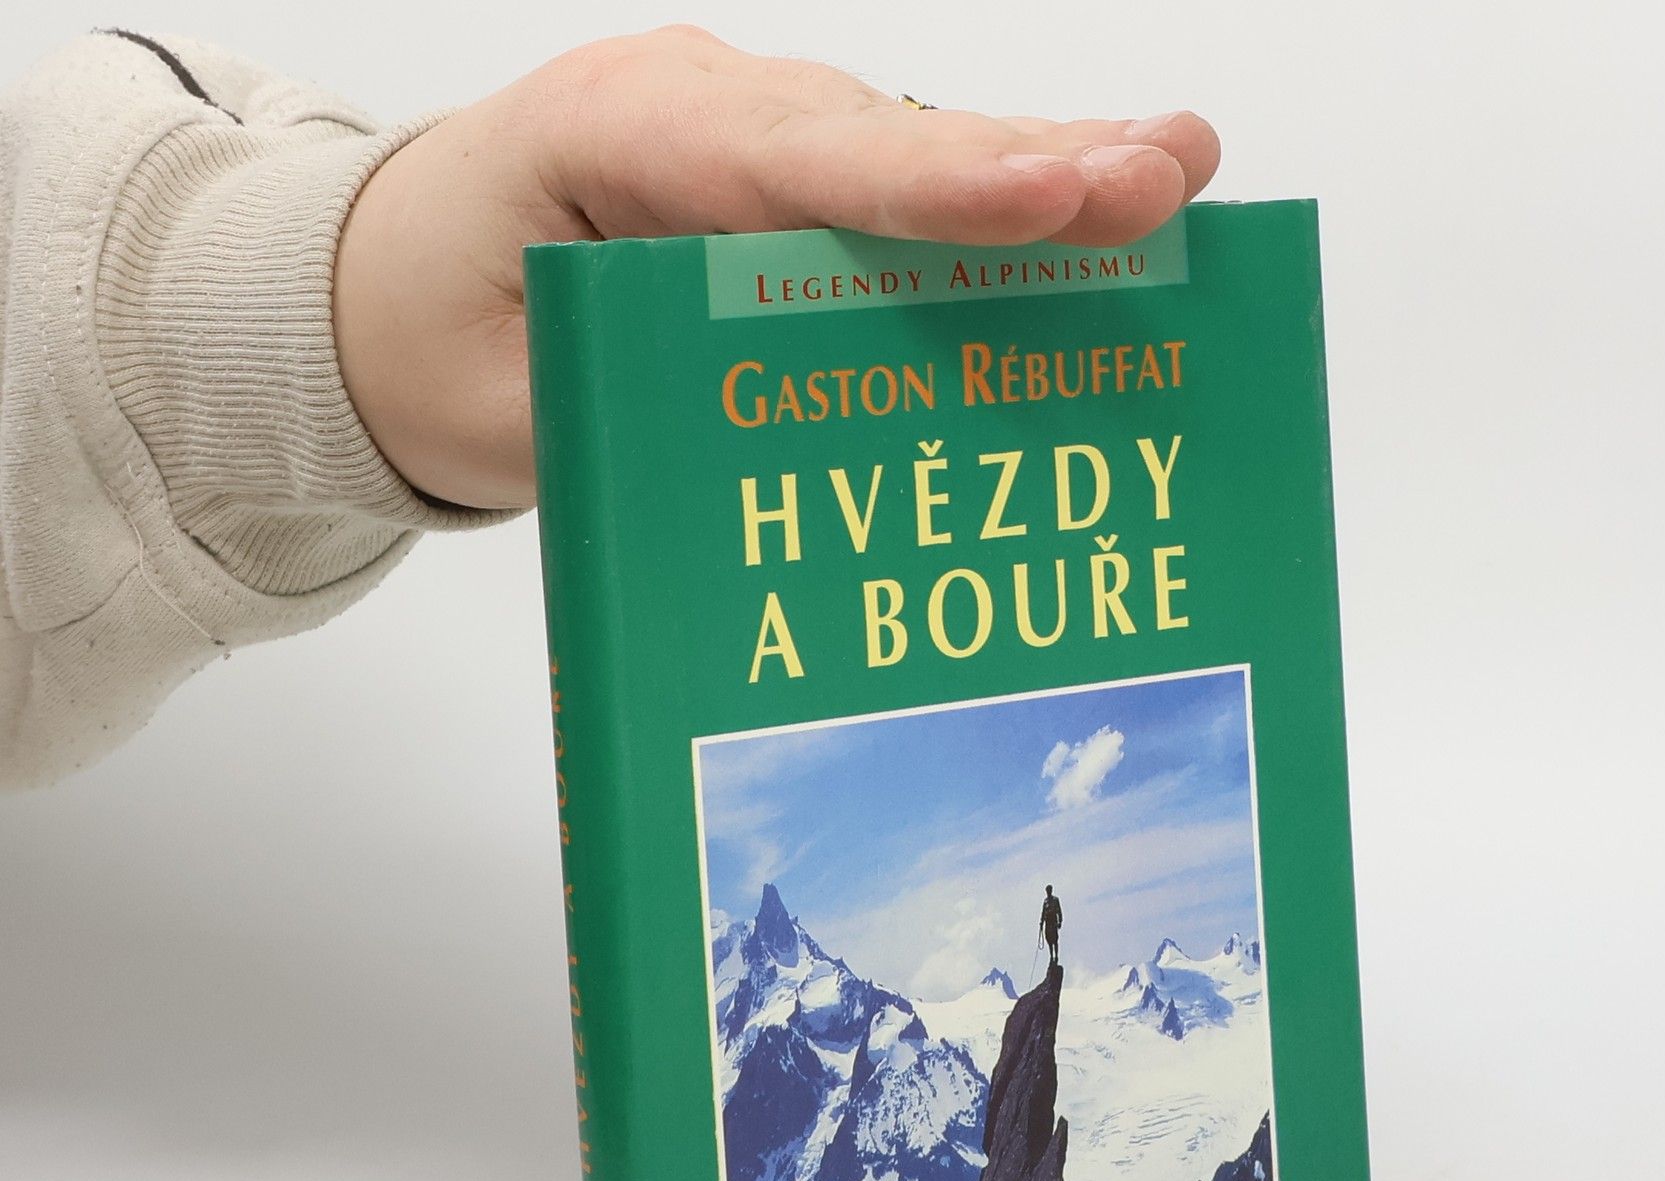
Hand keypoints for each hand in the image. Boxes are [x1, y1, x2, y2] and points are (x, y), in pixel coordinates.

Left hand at [332, 27, 1219, 509]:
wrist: (375, 290)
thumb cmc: (424, 336)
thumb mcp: (499, 408)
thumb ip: (626, 420)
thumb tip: (781, 465)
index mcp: (615, 138)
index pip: (797, 164)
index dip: (936, 187)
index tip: (1055, 192)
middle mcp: (702, 113)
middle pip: (885, 137)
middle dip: (1032, 162)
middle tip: (1169, 174)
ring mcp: (749, 139)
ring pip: (910, 152)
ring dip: (1040, 177)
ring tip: (1173, 183)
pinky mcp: (780, 187)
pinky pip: (897, 193)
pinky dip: (995, 213)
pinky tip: (1100, 217)